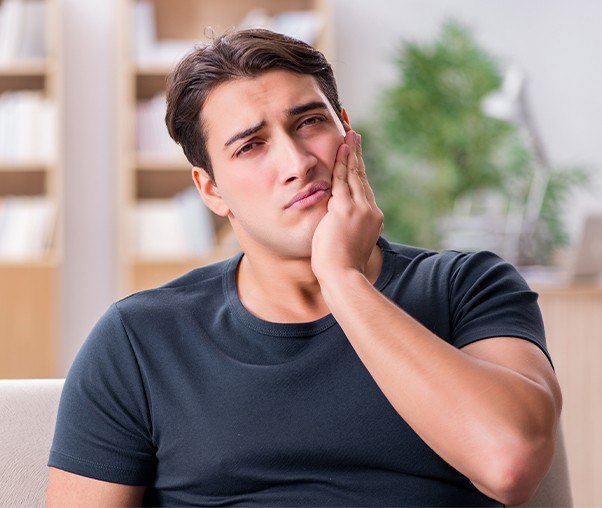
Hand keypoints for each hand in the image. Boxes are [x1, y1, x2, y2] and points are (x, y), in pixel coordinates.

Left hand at [311, 127, 383, 282]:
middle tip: (354, 135)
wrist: (343, 277)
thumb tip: (339, 226)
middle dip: (357, 155)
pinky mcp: (346, 208)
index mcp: (372, 219)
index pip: (364, 189)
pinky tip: (342, 147)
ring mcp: (360, 209)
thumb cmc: (341, 268)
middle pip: (362, 177)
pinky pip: (343, 179)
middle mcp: (370, 210)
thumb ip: (347, 229)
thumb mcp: (348, 244)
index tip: (356, 157)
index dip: (359, 171)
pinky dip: (343, 161)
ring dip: (351, 153)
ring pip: (354, 174)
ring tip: (349, 134)